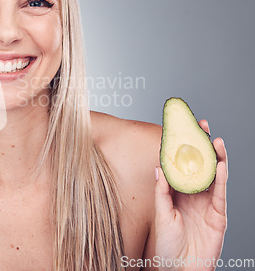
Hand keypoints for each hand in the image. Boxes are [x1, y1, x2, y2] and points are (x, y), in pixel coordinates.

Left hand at [154, 120, 227, 270]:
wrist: (179, 269)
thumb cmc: (166, 245)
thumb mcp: (160, 214)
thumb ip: (161, 191)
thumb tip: (158, 167)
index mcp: (176, 192)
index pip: (181, 164)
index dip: (182, 147)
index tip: (180, 128)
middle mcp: (193, 194)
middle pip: (200, 165)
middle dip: (202, 145)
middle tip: (202, 126)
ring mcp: (207, 203)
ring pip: (214, 175)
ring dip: (216, 157)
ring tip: (215, 141)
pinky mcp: (218, 215)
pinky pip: (221, 193)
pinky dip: (223, 178)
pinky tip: (221, 165)